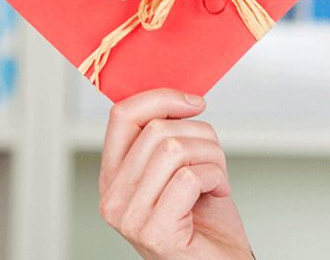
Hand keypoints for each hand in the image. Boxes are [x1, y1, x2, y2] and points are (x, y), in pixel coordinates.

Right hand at [99, 88, 253, 258]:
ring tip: (216, 178)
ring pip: (175, 149)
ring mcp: (129, 218)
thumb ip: (168, 137)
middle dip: (202, 136)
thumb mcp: (180, 167)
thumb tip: (181, 97)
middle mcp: (112, 198)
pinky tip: (217, 193)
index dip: (163, 98)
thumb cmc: (205, 217)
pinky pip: (190, 177)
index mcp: (114, 176)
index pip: (123, 116)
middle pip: (158, 130)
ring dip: (213, 157)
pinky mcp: (155, 233)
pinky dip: (216, 178)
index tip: (195, 103)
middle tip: (214, 159)